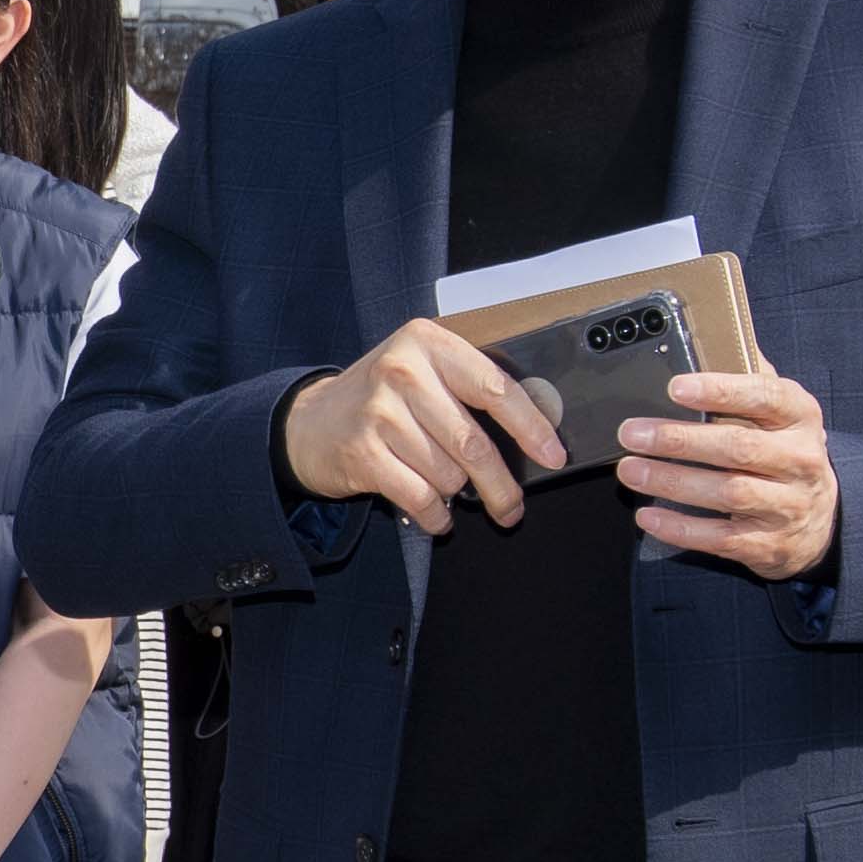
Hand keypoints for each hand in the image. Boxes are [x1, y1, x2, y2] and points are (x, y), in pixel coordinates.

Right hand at [281, 320, 570, 533]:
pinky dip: (435, 516)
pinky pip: (419, 497)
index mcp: (428, 343)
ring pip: (447, 474)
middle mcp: (401, 371)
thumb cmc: (383, 400)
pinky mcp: (361, 452)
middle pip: (473, 442)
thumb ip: (471, 388)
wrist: (309, 422)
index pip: (495, 387)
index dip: (531, 427)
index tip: (553, 456)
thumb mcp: (424, 372)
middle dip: (501, 485)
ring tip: (448, 491)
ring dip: (456, 495)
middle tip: (513, 509)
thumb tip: (537, 432)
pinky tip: (437, 518)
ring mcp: (378, 412)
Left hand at [618, 366, 838, 580]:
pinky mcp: (768, 544)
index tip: (676, 386)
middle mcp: (800, 460)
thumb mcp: (780, 412)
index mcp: (801, 417)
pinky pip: (721, 537)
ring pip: (727, 493)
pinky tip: (648, 515)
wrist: (821, 518)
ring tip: (630, 470)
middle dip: (680, 439)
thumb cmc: (784, 450)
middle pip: (738, 447)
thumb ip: (749, 377)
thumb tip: (710, 335)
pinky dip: (681, 528)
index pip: (765, 398)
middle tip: (631, 433)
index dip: (721, 391)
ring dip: (672, 482)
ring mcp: (787, 505)